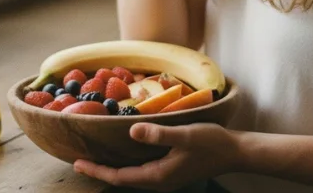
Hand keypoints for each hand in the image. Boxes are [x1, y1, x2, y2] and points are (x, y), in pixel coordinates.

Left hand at [73, 123, 241, 191]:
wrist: (235, 152)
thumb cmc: (211, 142)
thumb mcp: (185, 135)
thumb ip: (158, 134)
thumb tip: (131, 131)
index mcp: (159, 176)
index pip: (119, 177)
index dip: (97, 171)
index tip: (78, 163)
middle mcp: (160, 181)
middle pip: (122, 179)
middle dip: (101, 171)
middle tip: (80, 161)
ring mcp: (166, 178)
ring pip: (132, 175)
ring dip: (114, 168)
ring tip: (97, 158)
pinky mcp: (171, 171)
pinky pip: (143, 170)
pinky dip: (128, 163)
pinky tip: (125, 152)